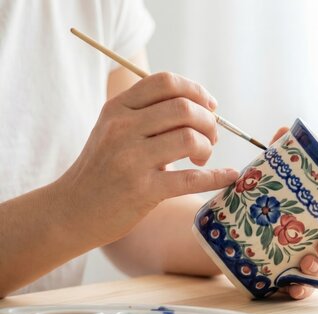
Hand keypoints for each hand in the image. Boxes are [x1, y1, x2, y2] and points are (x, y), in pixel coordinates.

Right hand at [55, 72, 238, 244]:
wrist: (72, 211)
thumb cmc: (104, 168)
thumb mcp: (115, 130)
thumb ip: (150, 114)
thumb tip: (203, 107)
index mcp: (118, 108)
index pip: (166, 82)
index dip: (196, 90)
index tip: (210, 106)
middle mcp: (122, 128)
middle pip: (184, 108)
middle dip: (209, 121)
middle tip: (210, 138)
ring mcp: (131, 159)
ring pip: (190, 138)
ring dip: (208, 147)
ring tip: (202, 158)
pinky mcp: (142, 190)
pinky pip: (192, 178)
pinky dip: (218, 177)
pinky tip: (228, 176)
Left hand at [267, 128, 317, 299]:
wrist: (231, 230)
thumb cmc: (264, 202)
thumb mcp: (269, 179)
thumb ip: (279, 157)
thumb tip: (283, 131)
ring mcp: (312, 262)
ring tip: (306, 261)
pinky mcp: (292, 280)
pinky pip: (305, 290)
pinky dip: (302, 290)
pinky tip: (293, 285)